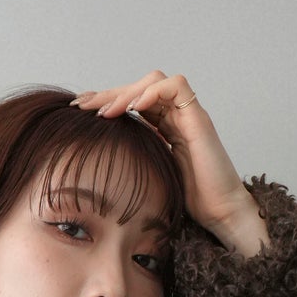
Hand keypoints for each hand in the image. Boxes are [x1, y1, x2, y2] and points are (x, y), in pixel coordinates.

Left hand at [68, 72, 252, 236]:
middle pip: (138, 87)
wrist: (218, 214)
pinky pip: (177, 87)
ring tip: (105, 112)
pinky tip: (133, 108)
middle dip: (108, 93)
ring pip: (155, 82)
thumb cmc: (186, 202)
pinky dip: (152, 93)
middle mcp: (175, 116)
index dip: (105, 101)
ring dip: (126, 92)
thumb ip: (130, 159)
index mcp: (162, 127)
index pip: (130, 102)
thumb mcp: (147, 176)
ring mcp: (187, 115)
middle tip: (82, 105)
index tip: (78, 110)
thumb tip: (96, 160)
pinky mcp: (198, 118)